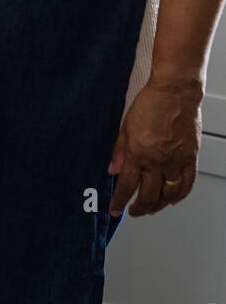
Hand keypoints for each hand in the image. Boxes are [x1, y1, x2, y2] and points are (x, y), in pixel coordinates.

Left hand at [108, 78, 201, 217]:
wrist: (175, 92)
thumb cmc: (151, 103)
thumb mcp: (125, 125)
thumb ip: (119, 150)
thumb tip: (113, 170)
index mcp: (138, 153)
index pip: (126, 186)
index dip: (119, 201)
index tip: (115, 209)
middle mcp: (157, 161)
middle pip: (148, 196)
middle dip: (138, 208)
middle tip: (133, 211)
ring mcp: (176, 161)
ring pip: (168, 195)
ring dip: (158, 205)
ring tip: (151, 208)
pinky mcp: (190, 158)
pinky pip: (187, 184)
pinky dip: (180, 195)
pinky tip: (173, 199)